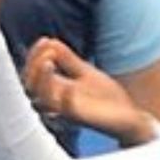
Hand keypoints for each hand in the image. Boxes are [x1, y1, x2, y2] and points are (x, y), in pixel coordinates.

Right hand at [24, 37, 150, 144]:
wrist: (129, 118)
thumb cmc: (105, 98)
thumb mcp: (85, 72)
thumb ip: (67, 59)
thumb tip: (50, 41)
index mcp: (56, 90)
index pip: (32, 76)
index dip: (33, 58)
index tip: (44, 40)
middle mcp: (57, 102)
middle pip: (30, 89)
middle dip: (33, 68)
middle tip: (47, 51)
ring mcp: (69, 112)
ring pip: (43, 101)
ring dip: (42, 81)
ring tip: (48, 62)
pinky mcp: (83, 119)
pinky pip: (67, 111)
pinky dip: (65, 98)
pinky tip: (71, 85)